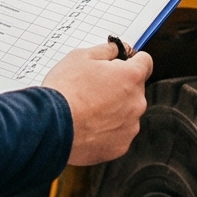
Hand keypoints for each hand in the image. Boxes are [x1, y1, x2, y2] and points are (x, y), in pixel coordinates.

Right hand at [44, 40, 152, 166]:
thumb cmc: (65, 90)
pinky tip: (88, 126)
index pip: (145, 62)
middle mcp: (137, 102)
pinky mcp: (120, 146)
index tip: (121, 63)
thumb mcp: (81, 57)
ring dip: (113, 110)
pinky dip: (106, 130)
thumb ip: (106, 50)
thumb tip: (117, 49)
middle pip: (134, 89)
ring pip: (126, 113)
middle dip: (119, 87)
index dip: (132, 60)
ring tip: (87, 110)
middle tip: (93, 88)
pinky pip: (118, 134)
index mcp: (131, 77)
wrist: (51, 126)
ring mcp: (130, 127)